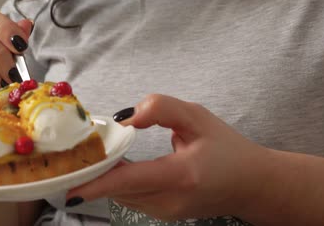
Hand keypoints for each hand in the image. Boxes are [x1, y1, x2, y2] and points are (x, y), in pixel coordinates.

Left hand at [67, 94, 267, 220]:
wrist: (253, 185)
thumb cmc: (228, 148)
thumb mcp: (198, 117)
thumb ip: (162, 109)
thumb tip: (127, 118)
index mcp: (182, 175)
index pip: (130, 181)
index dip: (97, 182)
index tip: (70, 185)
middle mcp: (171, 200)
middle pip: (119, 188)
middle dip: (95, 172)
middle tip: (76, 152)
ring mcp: (167, 212)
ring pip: (122, 194)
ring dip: (105, 177)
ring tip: (94, 154)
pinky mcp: (164, 215)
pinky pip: (131, 197)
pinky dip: (119, 182)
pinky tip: (115, 166)